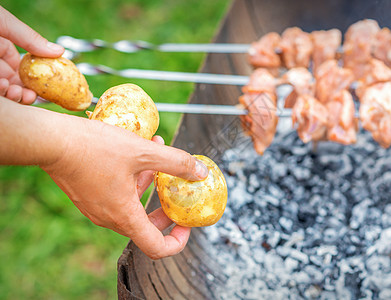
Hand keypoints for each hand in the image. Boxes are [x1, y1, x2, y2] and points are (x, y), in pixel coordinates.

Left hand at [0, 6, 63, 103]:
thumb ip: (29, 38)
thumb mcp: (2, 23)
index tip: (44, 89)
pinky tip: (3, 88)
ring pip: (2, 90)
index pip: (21, 67)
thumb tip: (59, 51)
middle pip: (12, 82)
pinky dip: (1, 93)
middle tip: (30, 96)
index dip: (34, 79)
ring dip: (11, 94)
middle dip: (23, 92)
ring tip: (14, 91)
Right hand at [41, 116, 207, 258]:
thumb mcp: (143, 152)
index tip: (186, 223)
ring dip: (150, 185)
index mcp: (124, 216)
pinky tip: (139, 152)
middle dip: (165, 210)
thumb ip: (175, 162)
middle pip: (146, 226)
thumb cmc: (94, 148)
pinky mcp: (88, 195)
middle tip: (177, 194)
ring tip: (159, 156)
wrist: (51, 141)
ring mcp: (96, 208)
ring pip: (132, 205)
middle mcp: (109, 218)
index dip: (178, 240)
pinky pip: (117, 195)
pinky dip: (133, 179)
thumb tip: (199, 172)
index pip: (156, 247)